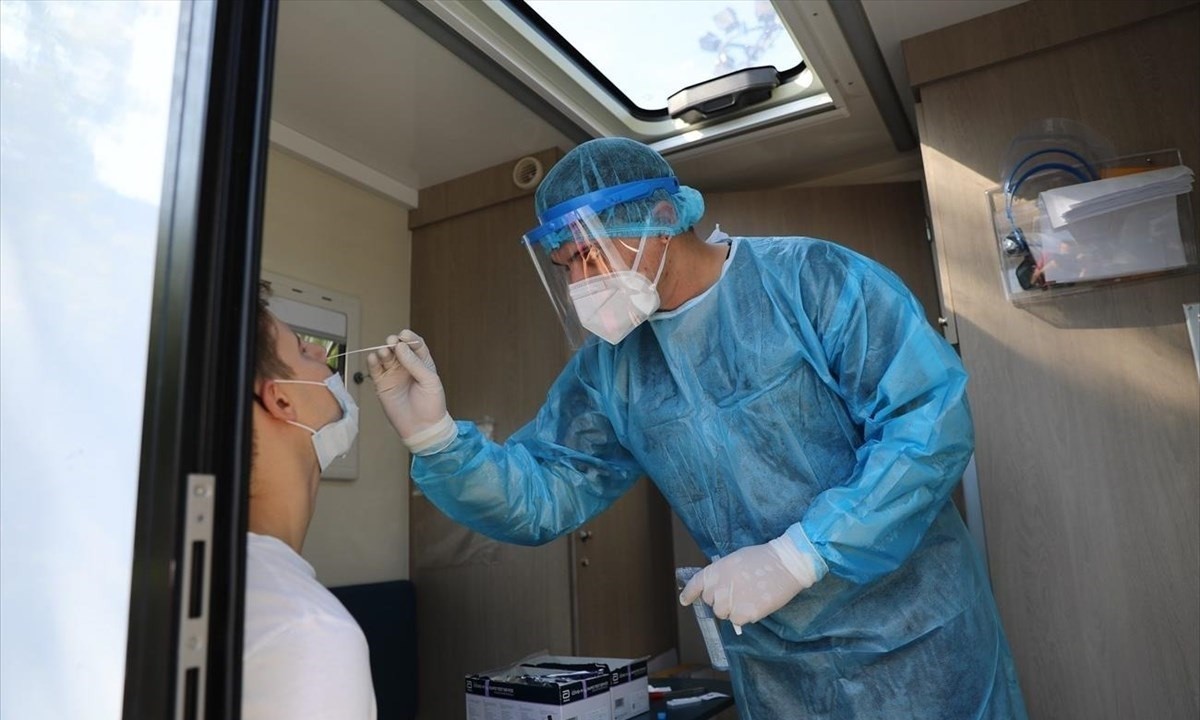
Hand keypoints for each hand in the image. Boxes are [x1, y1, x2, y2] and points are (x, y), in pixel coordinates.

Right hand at [367, 330, 455, 453]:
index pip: (415, 345)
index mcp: (422, 363)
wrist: (422, 428)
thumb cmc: (432, 405)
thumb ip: (415, 364)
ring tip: (383, 352)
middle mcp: (407, 367)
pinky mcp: (383, 384)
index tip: (404, 335)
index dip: (409, 338)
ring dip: (383, 351)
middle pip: (398, 348)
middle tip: (391, 342)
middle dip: (394, 343)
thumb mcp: (429, 381)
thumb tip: (401, 347)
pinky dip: (372, 362)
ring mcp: (394, 375)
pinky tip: (373, 358)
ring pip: (386, 357)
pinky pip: (376, 370)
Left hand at [679, 536, 818, 630]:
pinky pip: (738, 621)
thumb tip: (718, 589)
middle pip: (712, 603)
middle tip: (739, 592)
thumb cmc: (762, 559)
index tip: (685, 601)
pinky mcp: (745, 612)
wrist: (785, 564)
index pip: (696, 584)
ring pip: (724, 614)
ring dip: (734, 610)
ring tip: (750, 597)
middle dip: (722, 600)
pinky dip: (746, 616)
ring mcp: (731, 600)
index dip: (690, 594)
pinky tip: (756, 603)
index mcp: (716, 570)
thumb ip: (722, 575)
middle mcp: (719, 586)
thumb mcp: (735, 560)